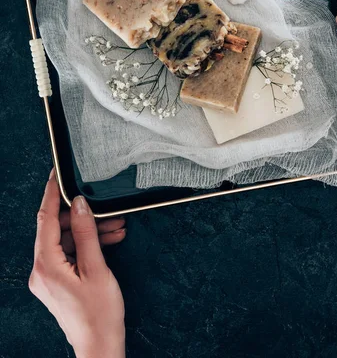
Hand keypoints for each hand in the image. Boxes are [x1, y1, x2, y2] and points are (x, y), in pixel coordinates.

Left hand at [29, 170, 125, 357]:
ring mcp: (47, 277)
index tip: (57, 175)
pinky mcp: (56, 282)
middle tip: (107, 211)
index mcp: (46, 265)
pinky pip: (69, 254)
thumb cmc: (99, 314)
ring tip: (116, 227)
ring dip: (90, 232)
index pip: (46, 219)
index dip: (52, 194)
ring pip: (66, 241)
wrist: (99, 347)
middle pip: (58, 230)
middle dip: (84, 217)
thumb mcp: (96, 268)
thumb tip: (80, 205)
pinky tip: (109, 240)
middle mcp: (41, 271)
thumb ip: (87, 233)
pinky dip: (87, 246)